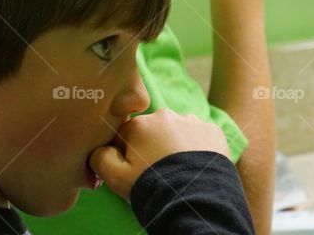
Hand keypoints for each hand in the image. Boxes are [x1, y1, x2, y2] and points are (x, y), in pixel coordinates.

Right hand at [89, 109, 230, 198]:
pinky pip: (199, 136)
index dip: (127, 154)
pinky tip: (194, 165)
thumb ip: (100, 158)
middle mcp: (165, 115)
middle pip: (152, 131)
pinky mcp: (212, 131)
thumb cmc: (151, 187)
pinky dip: (196, 148)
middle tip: (158, 171)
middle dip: (152, 147)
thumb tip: (100, 148)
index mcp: (139, 124)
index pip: (126, 136)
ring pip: (177, 131)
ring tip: (178, 170)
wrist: (194, 198)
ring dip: (175, 145)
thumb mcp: (116, 178)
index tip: (135, 169)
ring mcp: (192, 121)